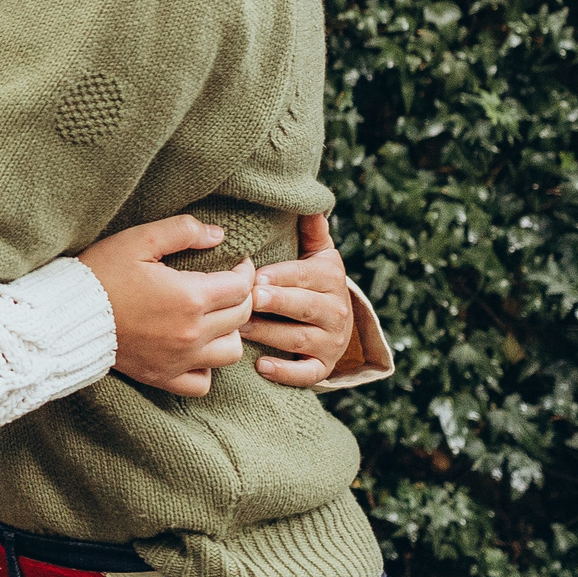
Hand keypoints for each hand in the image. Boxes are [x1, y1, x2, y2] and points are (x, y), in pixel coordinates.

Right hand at [79, 216, 254, 398]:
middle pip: (241, 316)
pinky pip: (202, 383)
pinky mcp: (163, 376)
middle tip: (228, 284)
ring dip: (230, 332)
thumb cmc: (102, 274)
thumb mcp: (139, 240)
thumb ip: (183, 231)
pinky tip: (197, 349)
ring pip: (231, 352)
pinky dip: (207, 368)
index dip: (244, 270)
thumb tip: (218, 235)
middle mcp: (192, 333)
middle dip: (241, 296)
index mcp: (191, 297)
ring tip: (216, 317)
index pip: (240, 286)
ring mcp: (179, 359)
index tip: (236, 263)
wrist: (68, 316)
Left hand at [243, 214, 354, 387]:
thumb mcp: (317, 254)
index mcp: (331, 278)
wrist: (335, 322)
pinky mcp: (322, 367)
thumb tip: (309, 202)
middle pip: (303, 307)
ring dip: (269, 334)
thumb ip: (311, 230)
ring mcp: (331, 342)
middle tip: (249, 299)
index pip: (304, 276)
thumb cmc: (312, 281)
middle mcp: (336, 311)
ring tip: (241, 328)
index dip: (280, 276)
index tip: (256, 276)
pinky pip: (306, 374)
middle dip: (276, 303)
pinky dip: (285, 372)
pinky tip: (260, 366)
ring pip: (298, 339)